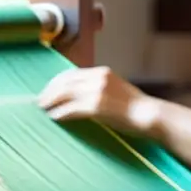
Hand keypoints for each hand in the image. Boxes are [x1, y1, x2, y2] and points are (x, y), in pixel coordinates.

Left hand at [37, 66, 162, 134]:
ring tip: (43, 110)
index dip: (56, 83)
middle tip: (39, 102)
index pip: (71, 74)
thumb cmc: (135, 108)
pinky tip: (54, 118)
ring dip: (51, 102)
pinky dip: (60, 114)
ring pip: (64, 94)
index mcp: (103, 72)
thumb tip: (79, 96)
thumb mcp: (117, 90)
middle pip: (64, 82)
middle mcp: (98, 78)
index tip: (47, 91)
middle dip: (49, 92)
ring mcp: (97, 92)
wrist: (151, 115)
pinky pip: (71, 109)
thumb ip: (99, 88)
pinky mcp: (97, 107)